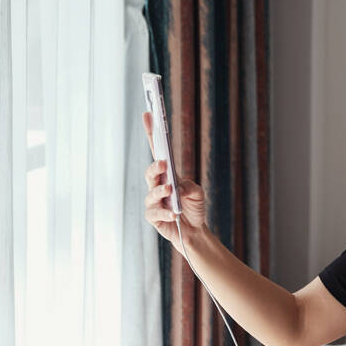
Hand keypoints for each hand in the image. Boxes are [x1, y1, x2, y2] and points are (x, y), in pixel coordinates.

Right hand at [142, 111, 206, 255]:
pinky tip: (173, 214)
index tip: (148, 115)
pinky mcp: (154, 217)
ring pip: (151, 193)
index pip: (158, 152)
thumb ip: (189, 187)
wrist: (194, 230)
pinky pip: (154, 213)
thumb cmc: (193, 207)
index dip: (151, 133)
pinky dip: (164, 213)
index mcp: (167, 174)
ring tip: (170, 189)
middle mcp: (157, 185)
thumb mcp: (197, 193)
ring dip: (160, 190)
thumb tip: (178, 187)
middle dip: (155, 167)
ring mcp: (154, 201)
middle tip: (164, 164)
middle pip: (151, 172)